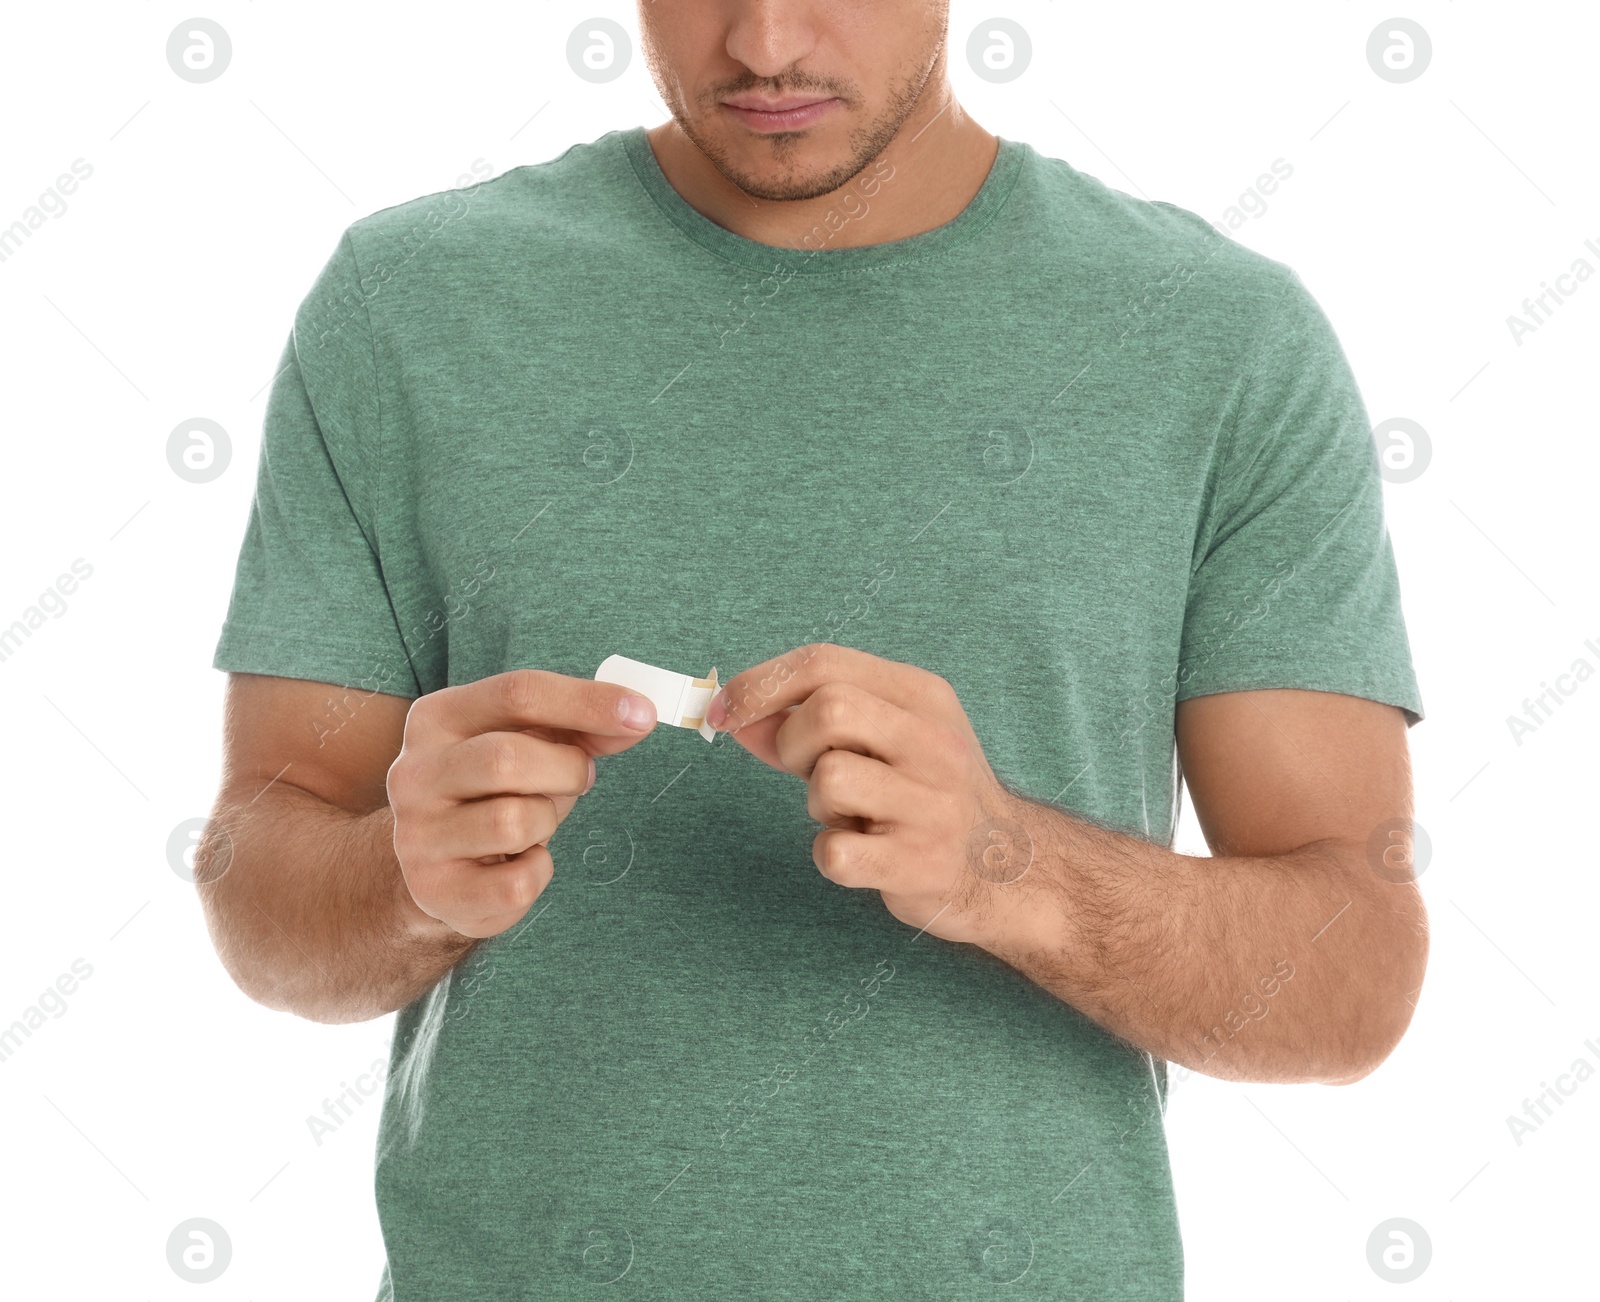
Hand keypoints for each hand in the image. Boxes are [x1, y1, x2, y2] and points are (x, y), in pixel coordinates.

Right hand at [388, 669, 656, 937]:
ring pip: (513, 822)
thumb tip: (636, 717)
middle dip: (565, 771)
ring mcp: (417, 835)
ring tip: (535, 821)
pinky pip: (517, 882)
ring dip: (547, 820)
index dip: (587, 702)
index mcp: (436, 718)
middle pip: (507, 758)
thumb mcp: (530, 741)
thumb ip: (580, 724)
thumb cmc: (494, 790)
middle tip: (577, 780)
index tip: (643, 715)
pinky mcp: (435, 891)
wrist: (437, 866)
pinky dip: (538, 871)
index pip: (516, 694)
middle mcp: (413, 773)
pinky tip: (519, 861)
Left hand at [706, 643, 1034, 946]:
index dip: (759, 684)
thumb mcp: (879, 738)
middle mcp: (934, 742)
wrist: (1006, 867)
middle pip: (829, 709)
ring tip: (851, 815)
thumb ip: (806, 724)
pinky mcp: (920, 863)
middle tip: (807, 771)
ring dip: (818, 804)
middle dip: (792, 742)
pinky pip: (835, 852)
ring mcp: (932, 804)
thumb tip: (733, 714)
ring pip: (830, 779)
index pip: (825, 662)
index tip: (724, 711)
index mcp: (922, 696)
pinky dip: (831, 855)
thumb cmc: (924, 792)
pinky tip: (862, 853)